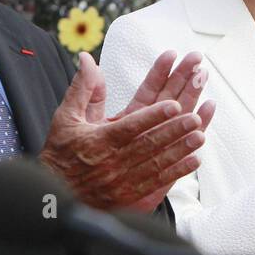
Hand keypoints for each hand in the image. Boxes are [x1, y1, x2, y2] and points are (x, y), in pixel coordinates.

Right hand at [40, 52, 212, 211]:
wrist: (55, 196)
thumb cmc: (61, 153)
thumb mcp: (65, 117)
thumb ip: (82, 88)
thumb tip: (87, 59)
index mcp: (99, 140)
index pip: (130, 126)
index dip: (152, 116)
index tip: (172, 104)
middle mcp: (113, 162)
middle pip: (149, 143)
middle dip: (174, 128)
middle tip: (195, 116)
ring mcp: (123, 181)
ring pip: (157, 162)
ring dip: (180, 148)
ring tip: (200, 134)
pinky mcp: (130, 195)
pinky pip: (158, 182)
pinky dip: (178, 171)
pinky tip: (194, 160)